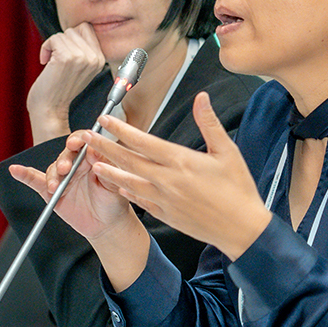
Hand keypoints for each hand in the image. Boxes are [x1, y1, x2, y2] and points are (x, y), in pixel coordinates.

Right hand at [9, 128, 140, 243]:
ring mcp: (62, 177)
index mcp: (92, 158)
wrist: (107, 224)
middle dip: (64, 161)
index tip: (76, 144)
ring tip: (55, 187)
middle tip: (65, 169)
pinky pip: (35, 181)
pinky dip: (24, 175)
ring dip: (52, 176)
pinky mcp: (51, 191)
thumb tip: (96, 149)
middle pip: (65, 154)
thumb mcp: (115, 183)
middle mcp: (75, 164)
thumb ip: (107, 166)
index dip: (78, 140)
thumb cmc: (114, 201)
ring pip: (52, 170)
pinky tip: (15, 170)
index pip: (82, 142)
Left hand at [26, 23, 106, 140]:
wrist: (50, 110)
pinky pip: (54, 38)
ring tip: (53, 62)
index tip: (66, 53)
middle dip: (63, 41)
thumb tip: (78, 29)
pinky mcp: (67, 58)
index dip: (72, 38)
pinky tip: (46, 62)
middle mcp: (94, 58)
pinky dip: (46, 48)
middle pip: (76, 29)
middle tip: (58, 59)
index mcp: (100, 60)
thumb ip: (84, 50)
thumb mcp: (80, 68)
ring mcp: (82, 57)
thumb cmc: (59, 90)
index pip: (87, 29)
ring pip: (64, 33)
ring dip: (53, 45)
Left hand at [84, 91, 271, 259]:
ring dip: (109, 171)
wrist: (241, 229)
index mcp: (181, 162)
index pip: (142, 141)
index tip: (104, 119)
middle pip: (128, 160)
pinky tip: (118, 186)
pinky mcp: (165, 215)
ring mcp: (163, 200)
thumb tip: (201, 98)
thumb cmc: (238, 190)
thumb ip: (209, 123)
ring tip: (93, 163)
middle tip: (85, 137)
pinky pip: (139, 201)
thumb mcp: (228, 152)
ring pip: (129, 182)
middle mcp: (167, 181)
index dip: (120, 129)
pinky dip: (126, 191)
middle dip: (104, 147)